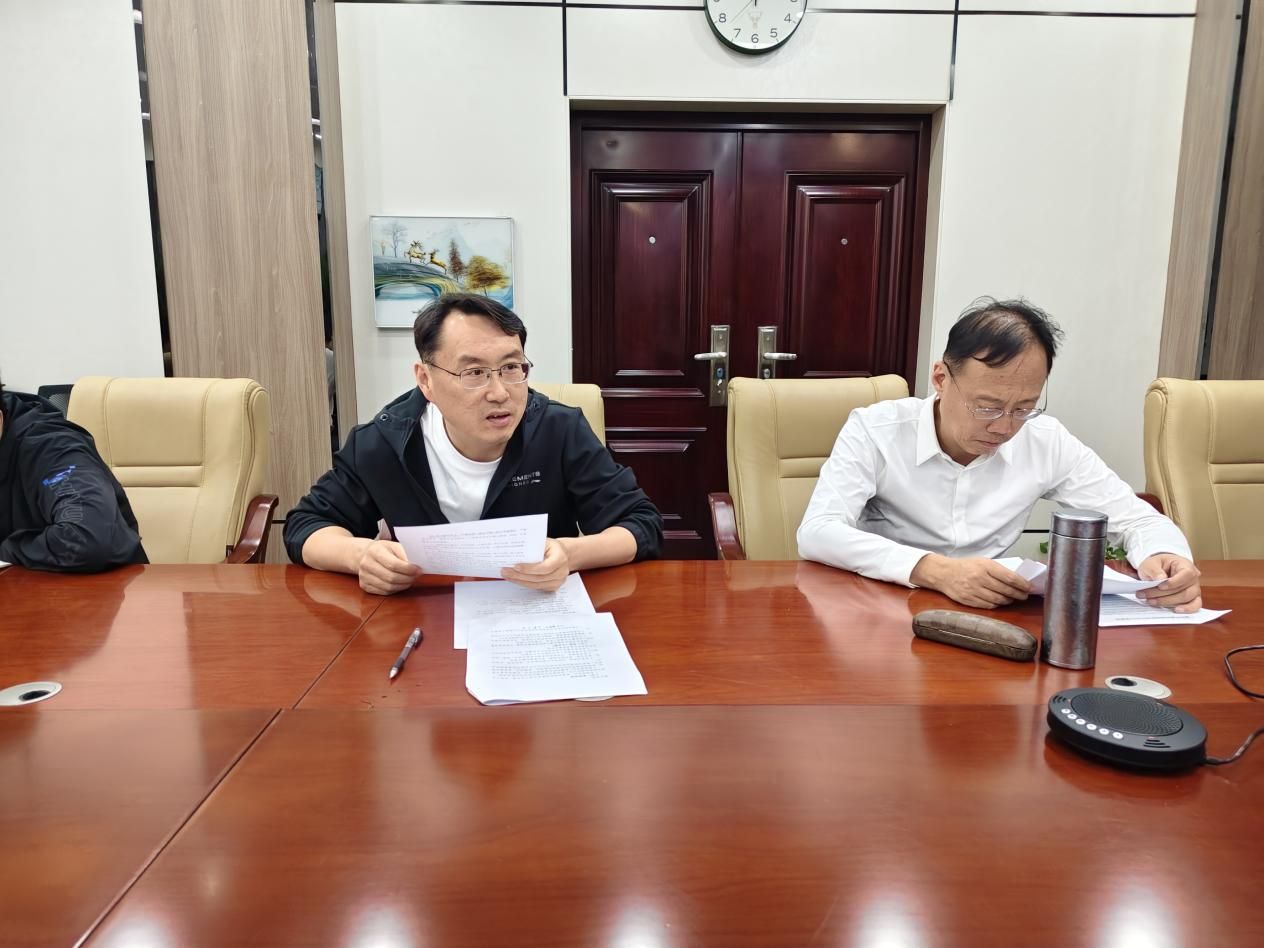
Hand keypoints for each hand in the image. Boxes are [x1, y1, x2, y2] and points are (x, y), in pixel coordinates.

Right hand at [356, 540, 419, 595]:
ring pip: (388, 587)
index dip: (408, 569)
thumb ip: (404, 554)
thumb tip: (416, 565)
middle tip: (416, 577)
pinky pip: (384, 592)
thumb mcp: (393, 546)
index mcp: (374, 551)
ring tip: (410, 580)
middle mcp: (366, 564)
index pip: (393, 564)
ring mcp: (364, 576)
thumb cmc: (383, 550)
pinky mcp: (365, 586)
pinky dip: (395, 590)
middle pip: (391, 577)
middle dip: (407, 579)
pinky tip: (400, 584)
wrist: (364, 555)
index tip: (418, 570)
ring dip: (403, 585)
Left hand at [501, 537, 569, 591]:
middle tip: (505, 571)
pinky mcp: (553, 587)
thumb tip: (514, 552)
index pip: (545, 567)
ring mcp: (558, 581)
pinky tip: (515, 579)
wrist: (563, 554)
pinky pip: (537, 588)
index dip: (529, 569)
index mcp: (560, 557)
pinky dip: (525, 584)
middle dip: (519, 575)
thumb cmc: (551, 547)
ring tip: (507, 576)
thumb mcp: (544, 542)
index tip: (515, 566)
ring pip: (536, 585)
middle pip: (538, 578)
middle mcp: (562, 571)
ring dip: (520, 581)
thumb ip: (533, 547)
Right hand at [911, 554, 1030, 608]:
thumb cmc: (965, 566)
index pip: (1009, 577)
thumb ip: (997, 569)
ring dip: (1009, 601)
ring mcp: (974, 590)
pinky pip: (988, 605)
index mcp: (985, 566)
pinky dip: (997, 605)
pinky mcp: (969, 600)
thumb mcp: (982, 562)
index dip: (1022, 584)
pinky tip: (1000, 602)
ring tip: (1013, 599)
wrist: (943, 573)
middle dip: (1018, 594)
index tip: (1029, 587)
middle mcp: (980, 578)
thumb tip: (1016, 579)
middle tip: (1024, 595)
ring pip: (998, 600)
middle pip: (1006, 590)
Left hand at [1135, 554, 1201, 612]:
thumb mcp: (1150, 564)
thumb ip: (1154, 570)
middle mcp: (1193, 578)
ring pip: (1186, 598)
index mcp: (1185, 565)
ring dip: (1167, 602)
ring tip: (1151, 601)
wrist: (1157, 572)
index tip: (1160, 586)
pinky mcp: (1192, 598)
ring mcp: (1194, 589)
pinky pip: (1195, 605)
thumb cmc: (1157, 566)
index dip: (1174, 582)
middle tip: (1145, 595)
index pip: (1186, 574)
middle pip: (1184, 589)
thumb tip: (1161, 579)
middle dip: (1162, 594)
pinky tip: (1175, 610)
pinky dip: (1187, 609)